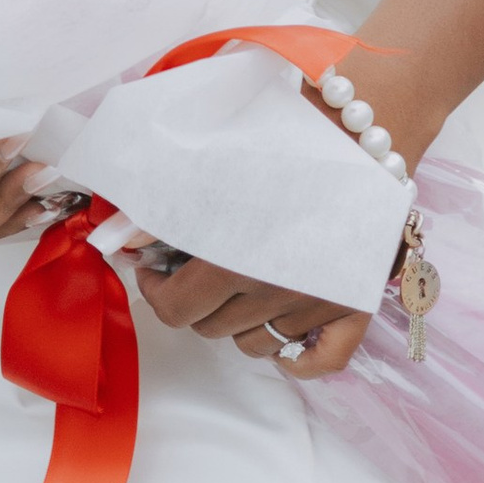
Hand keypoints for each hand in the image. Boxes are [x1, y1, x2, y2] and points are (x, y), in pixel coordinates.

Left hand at [125, 56, 428, 371]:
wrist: (358, 122)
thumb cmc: (281, 132)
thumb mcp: (208, 161)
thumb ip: (160, 206)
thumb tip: (125, 242)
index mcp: (234, 257)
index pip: (175, 310)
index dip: (155, 289)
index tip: (155, 266)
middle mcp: (276, 291)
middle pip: (211, 327)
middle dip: (194, 298)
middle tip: (197, 264)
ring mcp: (318, 304)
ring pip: (256, 342)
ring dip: (239, 319)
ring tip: (240, 279)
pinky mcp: (355, 307)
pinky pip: (319, 360)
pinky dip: (295, 353)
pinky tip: (280, 324)